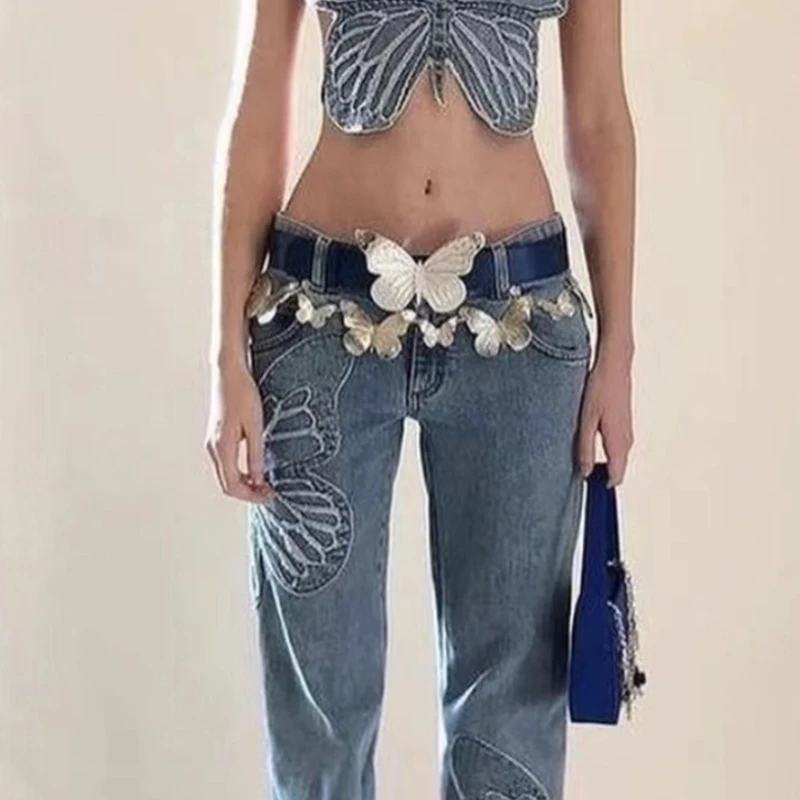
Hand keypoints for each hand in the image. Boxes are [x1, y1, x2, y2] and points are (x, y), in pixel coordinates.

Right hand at [204, 359, 273, 502]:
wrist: (228, 372)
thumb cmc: (242, 394)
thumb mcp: (255, 426)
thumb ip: (256, 455)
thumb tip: (258, 479)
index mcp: (221, 447)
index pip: (232, 485)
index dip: (251, 495)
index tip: (269, 495)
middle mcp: (212, 448)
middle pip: (226, 484)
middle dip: (248, 492)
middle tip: (269, 493)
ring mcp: (212, 443)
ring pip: (225, 475)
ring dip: (244, 483)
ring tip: (265, 483)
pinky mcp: (216, 437)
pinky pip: (225, 464)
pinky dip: (239, 472)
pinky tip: (254, 468)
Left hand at [577, 343, 633, 485]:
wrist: (615, 366)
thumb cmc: (600, 390)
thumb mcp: (586, 421)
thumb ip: (585, 449)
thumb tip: (584, 473)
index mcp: (618, 442)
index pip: (616, 476)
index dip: (603, 487)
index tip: (590, 493)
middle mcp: (627, 440)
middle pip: (618, 469)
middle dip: (602, 477)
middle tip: (583, 479)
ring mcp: (628, 432)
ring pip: (618, 458)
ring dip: (604, 465)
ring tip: (585, 466)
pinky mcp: (624, 425)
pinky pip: (618, 447)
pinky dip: (607, 454)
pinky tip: (592, 448)